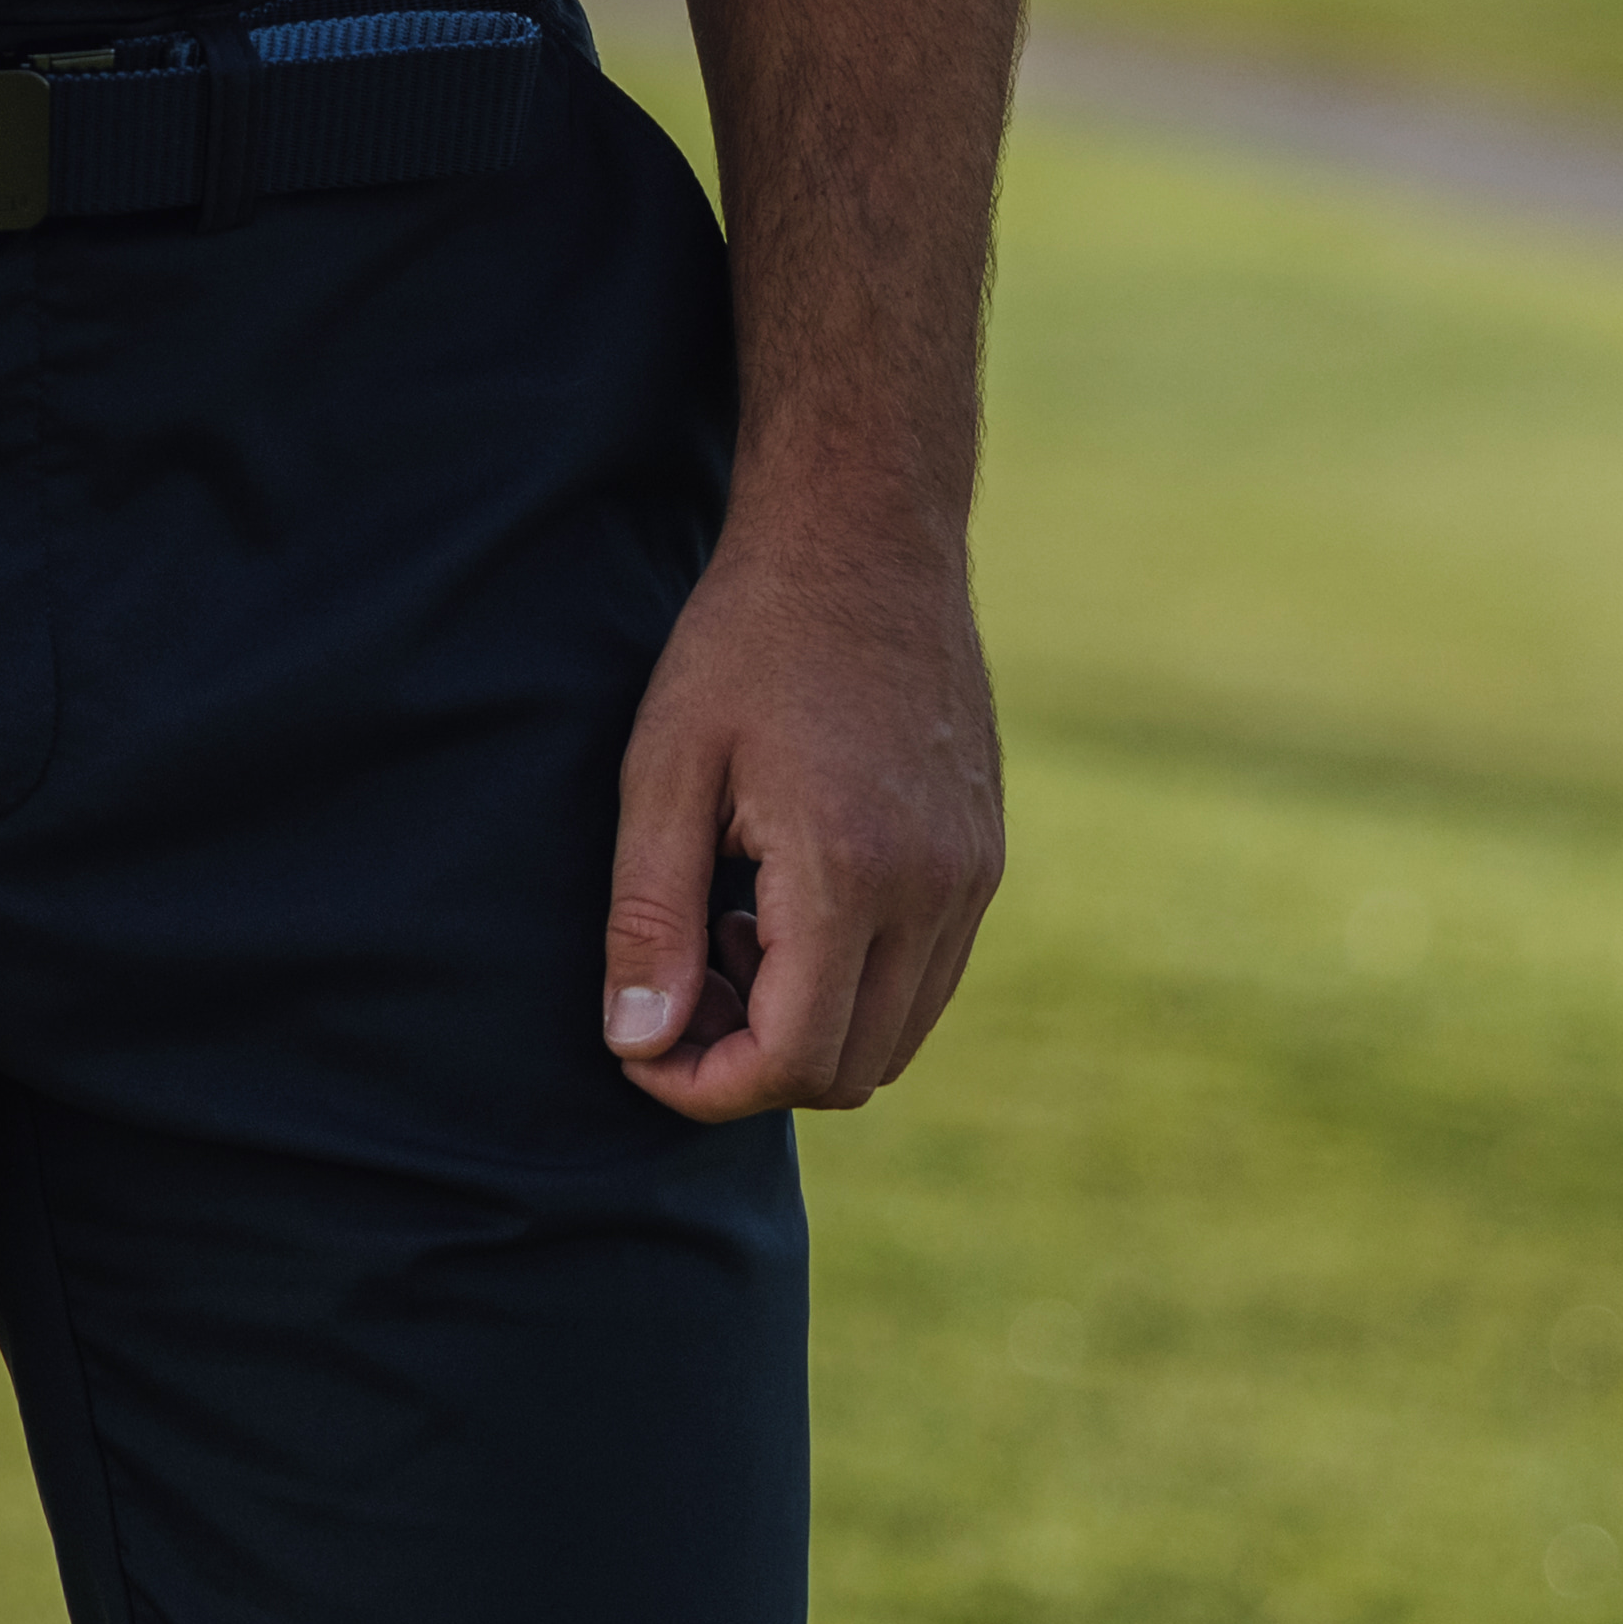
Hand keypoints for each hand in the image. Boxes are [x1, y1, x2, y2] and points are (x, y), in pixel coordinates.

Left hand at [599, 519, 1002, 1117]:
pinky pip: (926, 979)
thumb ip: (650, 917)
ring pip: (896, 1036)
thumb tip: (636, 1044)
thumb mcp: (665, 768)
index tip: (639, 1048)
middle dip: (750, 1063)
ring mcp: (974, 879)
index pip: (794, 1059)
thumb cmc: (745, 642)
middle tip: (673, 985)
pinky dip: (852, 982)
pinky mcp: (985, 859)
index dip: (705, 1085)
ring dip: (803, 1025)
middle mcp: (935, 892)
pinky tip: (780, 900)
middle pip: (851, 1070)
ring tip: (723, 928)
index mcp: (851, 872)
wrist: (863, 538)